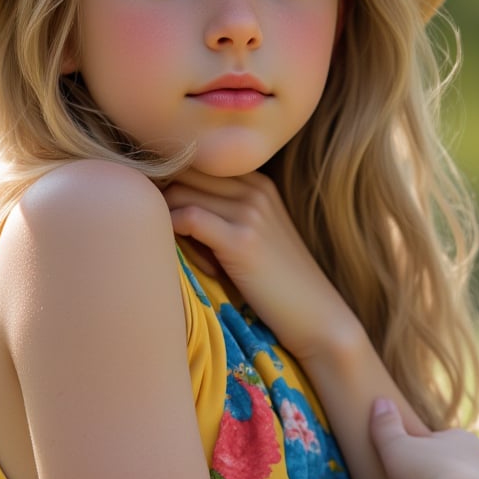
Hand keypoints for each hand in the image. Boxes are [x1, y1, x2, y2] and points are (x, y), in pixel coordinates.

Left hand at [163, 170, 358, 359]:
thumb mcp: (251, 235)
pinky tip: (180, 254)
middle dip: (163, 200)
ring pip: (181, 193)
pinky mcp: (243, 241)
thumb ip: (220, 212)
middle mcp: (255, 189)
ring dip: (167, 220)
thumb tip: (165, 203)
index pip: (196, 163)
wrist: (315, 315)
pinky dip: (174, 232)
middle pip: (184, 173)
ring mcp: (251, 212)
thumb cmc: (275, 283)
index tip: (164, 215)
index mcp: (257, 182)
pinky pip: (189, 219)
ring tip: (180, 250)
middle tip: (164, 233)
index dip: (170, 185)